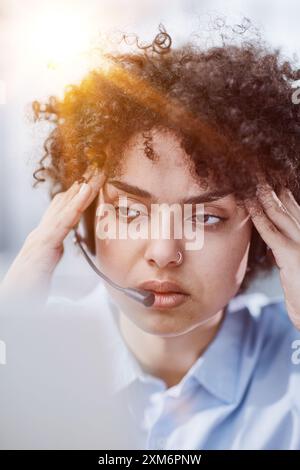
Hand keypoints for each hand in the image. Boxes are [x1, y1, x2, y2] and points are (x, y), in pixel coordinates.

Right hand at [0, 166, 105, 308]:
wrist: (11, 303)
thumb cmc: (26, 291)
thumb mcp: (42, 270)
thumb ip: (51, 255)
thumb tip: (59, 246)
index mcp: (42, 240)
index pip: (61, 213)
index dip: (75, 197)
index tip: (89, 184)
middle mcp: (40, 234)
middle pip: (63, 205)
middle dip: (80, 188)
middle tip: (96, 170)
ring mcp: (40, 237)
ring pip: (65, 208)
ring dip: (82, 190)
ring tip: (96, 174)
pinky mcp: (43, 245)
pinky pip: (63, 221)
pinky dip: (75, 204)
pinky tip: (86, 191)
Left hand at [244, 179, 299, 329]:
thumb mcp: (296, 269)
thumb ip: (287, 254)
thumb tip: (275, 246)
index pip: (293, 207)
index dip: (278, 192)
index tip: (264, 178)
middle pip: (286, 204)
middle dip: (270, 186)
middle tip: (255, 169)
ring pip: (279, 213)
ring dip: (263, 195)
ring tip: (250, 179)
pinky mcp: (293, 257)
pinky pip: (272, 232)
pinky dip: (259, 216)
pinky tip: (249, 205)